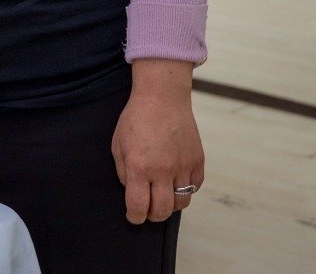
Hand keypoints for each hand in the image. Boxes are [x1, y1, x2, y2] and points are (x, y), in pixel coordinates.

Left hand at [111, 59, 205, 224]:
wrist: (162, 97)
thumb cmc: (136, 118)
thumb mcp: (118, 144)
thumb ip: (123, 172)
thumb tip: (132, 191)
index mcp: (140, 166)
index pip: (139, 206)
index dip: (135, 217)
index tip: (134, 217)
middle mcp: (163, 170)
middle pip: (163, 211)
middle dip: (153, 216)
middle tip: (148, 211)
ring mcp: (183, 166)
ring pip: (182, 202)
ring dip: (171, 205)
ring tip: (163, 197)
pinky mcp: (198, 161)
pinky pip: (195, 187)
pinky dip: (186, 190)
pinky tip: (176, 182)